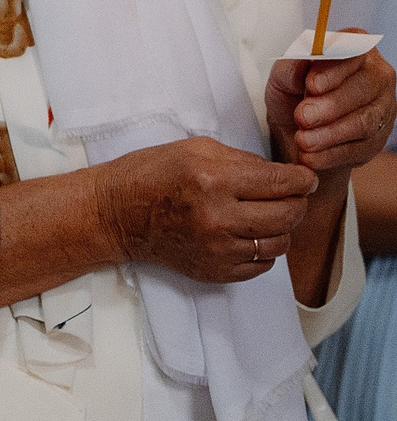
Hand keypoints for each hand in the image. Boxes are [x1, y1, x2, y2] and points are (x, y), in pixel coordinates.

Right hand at [94, 135, 316, 283]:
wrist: (114, 214)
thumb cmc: (151, 174)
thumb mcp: (194, 149)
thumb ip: (242, 160)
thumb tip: (284, 174)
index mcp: (212, 179)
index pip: (280, 182)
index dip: (302, 179)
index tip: (306, 178)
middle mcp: (217, 217)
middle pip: (288, 215)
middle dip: (297, 202)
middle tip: (291, 195)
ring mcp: (217, 249)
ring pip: (280, 243)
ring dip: (281, 228)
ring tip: (265, 215)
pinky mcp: (215, 272)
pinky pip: (262, 265)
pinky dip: (262, 249)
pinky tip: (247, 234)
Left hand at [267, 45, 396, 172]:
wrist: (296, 129)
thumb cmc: (293, 93)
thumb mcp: (283, 75)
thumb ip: (292, 66)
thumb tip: (304, 61)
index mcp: (355, 49)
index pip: (353, 52)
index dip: (334, 70)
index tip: (312, 85)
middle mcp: (377, 76)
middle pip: (363, 89)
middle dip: (330, 106)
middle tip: (302, 117)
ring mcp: (383, 108)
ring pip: (365, 122)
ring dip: (330, 134)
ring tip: (303, 140)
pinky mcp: (379, 139)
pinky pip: (360, 148)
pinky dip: (332, 154)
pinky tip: (311, 156)